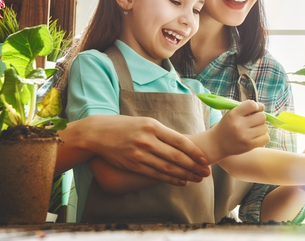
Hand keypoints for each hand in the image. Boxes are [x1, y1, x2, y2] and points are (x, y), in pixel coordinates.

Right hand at [84, 114, 210, 184]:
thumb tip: (184, 144)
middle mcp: (147, 140)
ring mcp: (139, 154)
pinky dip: (170, 179)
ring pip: (167, 168)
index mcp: (153, 126)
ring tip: (196, 179)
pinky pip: (155, 174)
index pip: (179, 140)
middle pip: (176, 156)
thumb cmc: (126, 126)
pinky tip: (181, 181)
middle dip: (193, 166)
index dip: (194, 152)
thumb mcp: (146, 122)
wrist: (99, 133)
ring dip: (184, 175)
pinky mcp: (133, 165)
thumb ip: (163, 132)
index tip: (205, 159)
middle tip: (206, 172)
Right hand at [211, 100, 268, 158]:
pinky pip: (266, 138)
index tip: (256, 109)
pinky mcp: (249, 146)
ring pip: (265, 127)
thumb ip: (245, 108)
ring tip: (253, 129)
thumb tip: (262, 107)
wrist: (217, 143)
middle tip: (254, 120)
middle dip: (259, 117)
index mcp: (234, 115)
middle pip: (261, 116)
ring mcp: (245, 136)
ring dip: (261, 127)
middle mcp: (239, 125)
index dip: (257, 106)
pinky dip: (263, 136)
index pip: (252, 105)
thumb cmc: (227, 125)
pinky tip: (255, 136)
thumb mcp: (231, 113)